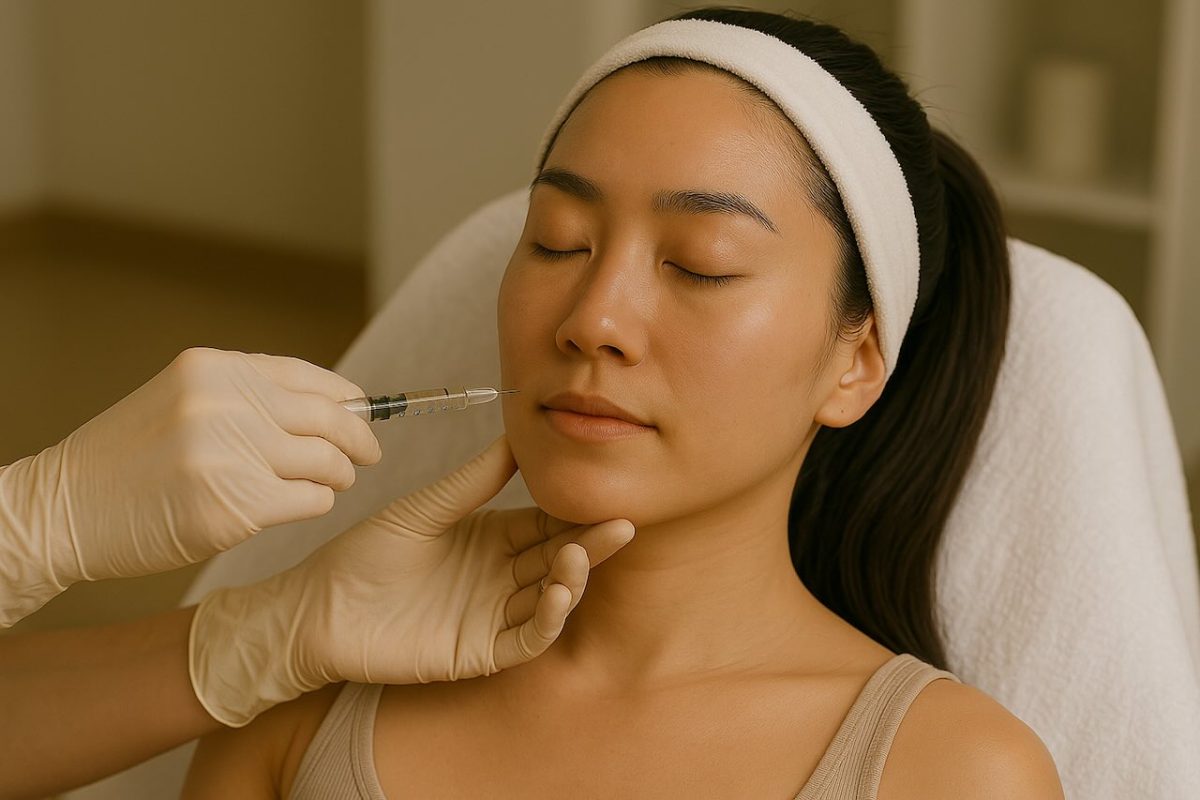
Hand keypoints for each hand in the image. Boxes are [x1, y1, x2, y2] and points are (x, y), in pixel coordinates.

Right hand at [0, 348, 379, 625]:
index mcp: (212, 369)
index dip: (349, 398)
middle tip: (368, 456)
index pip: (309, 377)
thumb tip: (336, 406)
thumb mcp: (184, 400)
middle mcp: (223, 404)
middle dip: (359, 440)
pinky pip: (310, 500)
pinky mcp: (231, 507)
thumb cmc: (131, 459)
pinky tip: (300, 504)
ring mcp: (227, 456)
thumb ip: (250, 396)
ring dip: (338, 476)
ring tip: (329, 482)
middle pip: (329, 419)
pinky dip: (316, 503)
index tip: (366, 413)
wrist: (64, 509)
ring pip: (327, 462)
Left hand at [189, 435, 633, 726]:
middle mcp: (501, 576)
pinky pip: (526, 638)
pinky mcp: (479, 651)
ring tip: (576, 555)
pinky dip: (548, 619)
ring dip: (572, 579)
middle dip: (591, 543)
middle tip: (622, 523)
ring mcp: (493, 615)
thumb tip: (519, 437)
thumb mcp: (425, 508)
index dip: (577, 512)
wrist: (320, 606)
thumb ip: (473, 480)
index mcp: (493, 537)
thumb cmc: (365, 553)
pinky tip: (558, 594)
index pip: (548, 523)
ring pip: (550, 599)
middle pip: (560, 559)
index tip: (608, 492)